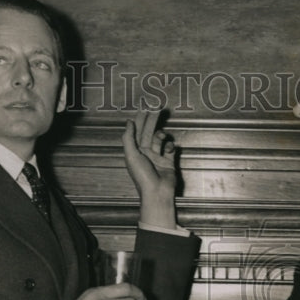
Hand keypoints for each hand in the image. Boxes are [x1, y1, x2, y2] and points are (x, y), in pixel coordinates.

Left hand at [122, 109, 177, 228]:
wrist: (157, 193)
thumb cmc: (142, 177)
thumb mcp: (131, 155)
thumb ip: (128, 138)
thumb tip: (129, 122)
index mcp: (135, 151)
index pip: (137, 131)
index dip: (140, 118)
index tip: (145, 107)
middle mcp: (145, 153)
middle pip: (148, 132)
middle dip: (152, 120)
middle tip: (158, 107)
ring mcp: (157, 157)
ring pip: (159, 140)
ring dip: (161, 135)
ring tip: (162, 136)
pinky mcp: (168, 162)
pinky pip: (170, 150)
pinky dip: (171, 146)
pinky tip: (170, 148)